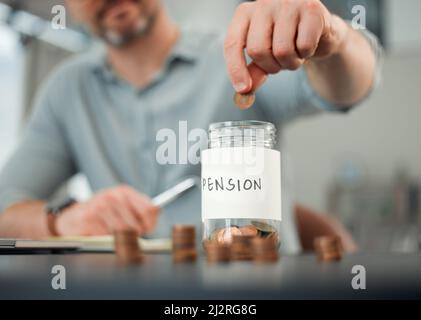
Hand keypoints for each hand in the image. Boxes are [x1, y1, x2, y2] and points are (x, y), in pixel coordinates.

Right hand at [56, 185, 159, 235]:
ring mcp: (100, 206)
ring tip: (113, 236)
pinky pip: (106, 236)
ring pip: (121, 232)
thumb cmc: (101, 213)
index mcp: (124, 192)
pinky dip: (105, 240)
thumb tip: (157, 212)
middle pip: (135, 225)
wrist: (72, 217)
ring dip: (120, 239)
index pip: (148, 209)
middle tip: (130, 237)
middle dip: (135, 235)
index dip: (150, 224)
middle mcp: (113, 196)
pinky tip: (100, 234)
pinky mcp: (89, 218)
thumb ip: (140, 208)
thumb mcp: (122, 205)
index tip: (147, 230)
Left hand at [224, 0, 349, 93]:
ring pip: (282, 50)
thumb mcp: (265, 57)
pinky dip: (307, 54)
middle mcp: (264, 3)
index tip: (243, 89)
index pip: (233, 43)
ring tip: (295, 53)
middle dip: (270, 66)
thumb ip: (253, 72)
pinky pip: (304, 45)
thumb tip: (246, 90)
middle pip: (257, 50)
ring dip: (290, 63)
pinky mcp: (311, 8)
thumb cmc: (286, 42)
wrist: (319, 32)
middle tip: (280, 63)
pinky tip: (308, 45)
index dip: (236, 69)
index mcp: (245, 13)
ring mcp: (288, 3)